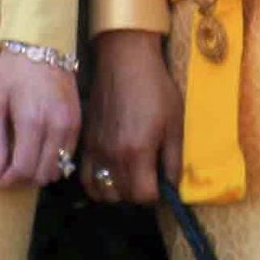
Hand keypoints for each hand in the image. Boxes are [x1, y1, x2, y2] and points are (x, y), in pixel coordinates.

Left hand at [0, 44, 82, 189]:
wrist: (42, 45)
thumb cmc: (12, 72)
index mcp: (32, 122)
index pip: (24, 169)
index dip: (8, 180)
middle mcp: (56, 127)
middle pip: (43, 174)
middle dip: (22, 178)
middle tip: (7, 169)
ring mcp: (71, 125)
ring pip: (58, 168)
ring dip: (39, 170)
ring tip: (22, 158)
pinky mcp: (79, 122)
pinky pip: (67, 154)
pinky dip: (52, 159)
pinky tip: (38, 148)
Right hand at [84, 28, 182, 203]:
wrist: (124, 62)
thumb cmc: (155, 89)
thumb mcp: (175, 124)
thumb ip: (173, 159)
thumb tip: (173, 186)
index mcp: (136, 152)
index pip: (143, 196)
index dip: (157, 195)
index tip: (163, 185)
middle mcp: (111, 156)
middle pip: (122, 197)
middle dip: (138, 195)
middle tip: (149, 181)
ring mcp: (95, 150)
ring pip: (101, 192)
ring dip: (117, 193)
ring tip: (130, 180)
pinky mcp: (85, 142)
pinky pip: (85, 177)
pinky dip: (98, 184)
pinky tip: (111, 174)